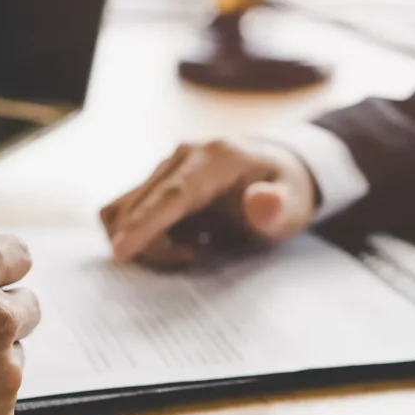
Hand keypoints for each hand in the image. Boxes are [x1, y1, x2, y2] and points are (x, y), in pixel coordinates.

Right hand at [101, 139, 317, 266]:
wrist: (274, 172)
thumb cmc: (284, 192)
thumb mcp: (294, 205)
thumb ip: (279, 206)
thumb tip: (262, 201)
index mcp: (216, 158)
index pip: (172, 194)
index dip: (145, 223)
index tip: (121, 251)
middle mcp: (182, 155)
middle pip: (140, 206)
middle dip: (152, 246)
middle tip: (192, 258)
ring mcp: (164, 167)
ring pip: (124, 210)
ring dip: (142, 241)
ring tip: (186, 250)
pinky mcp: (153, 181)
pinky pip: (126, 212)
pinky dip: (138, 235)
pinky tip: (176, 240)